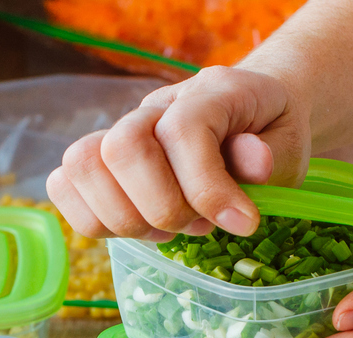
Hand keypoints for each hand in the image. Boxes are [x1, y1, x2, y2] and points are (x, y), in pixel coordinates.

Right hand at [46, 66, 310, 240]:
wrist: (250, 117)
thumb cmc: (268, 136)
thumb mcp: (289, 145)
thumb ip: (272, 156)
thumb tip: (254, 164)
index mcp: (209, 92)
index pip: (182, 131)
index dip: (207, 188)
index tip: (242, 223)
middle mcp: (155, 106)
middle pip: (122, 147)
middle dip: (160, 207)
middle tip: (197, 226)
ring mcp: (120, 130)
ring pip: (82, 166)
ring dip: (125, 218)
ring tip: (167, 231)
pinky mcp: (99, 160)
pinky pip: (64, 185)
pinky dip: (93, 219)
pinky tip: (138, 228)